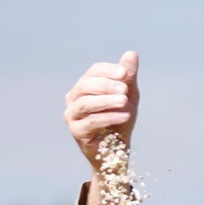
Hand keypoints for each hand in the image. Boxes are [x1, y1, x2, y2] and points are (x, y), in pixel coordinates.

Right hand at [63, 51, 139, 171]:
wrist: (117, 151)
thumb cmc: (120, 121)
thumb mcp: (128, 96)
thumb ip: (128, 77)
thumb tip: (131, 53)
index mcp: (84, 86)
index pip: (93, 71)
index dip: (108, 71)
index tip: (125, 73)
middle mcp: (74, 98)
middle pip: (86, 86)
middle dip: (106, 85)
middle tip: (125, 88)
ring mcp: (72, 115)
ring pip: (86, 103)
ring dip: (106, 100)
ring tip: (125, 101)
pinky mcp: (76, 132)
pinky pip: (91, 122)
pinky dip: (109, 117)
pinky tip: (124, 115)